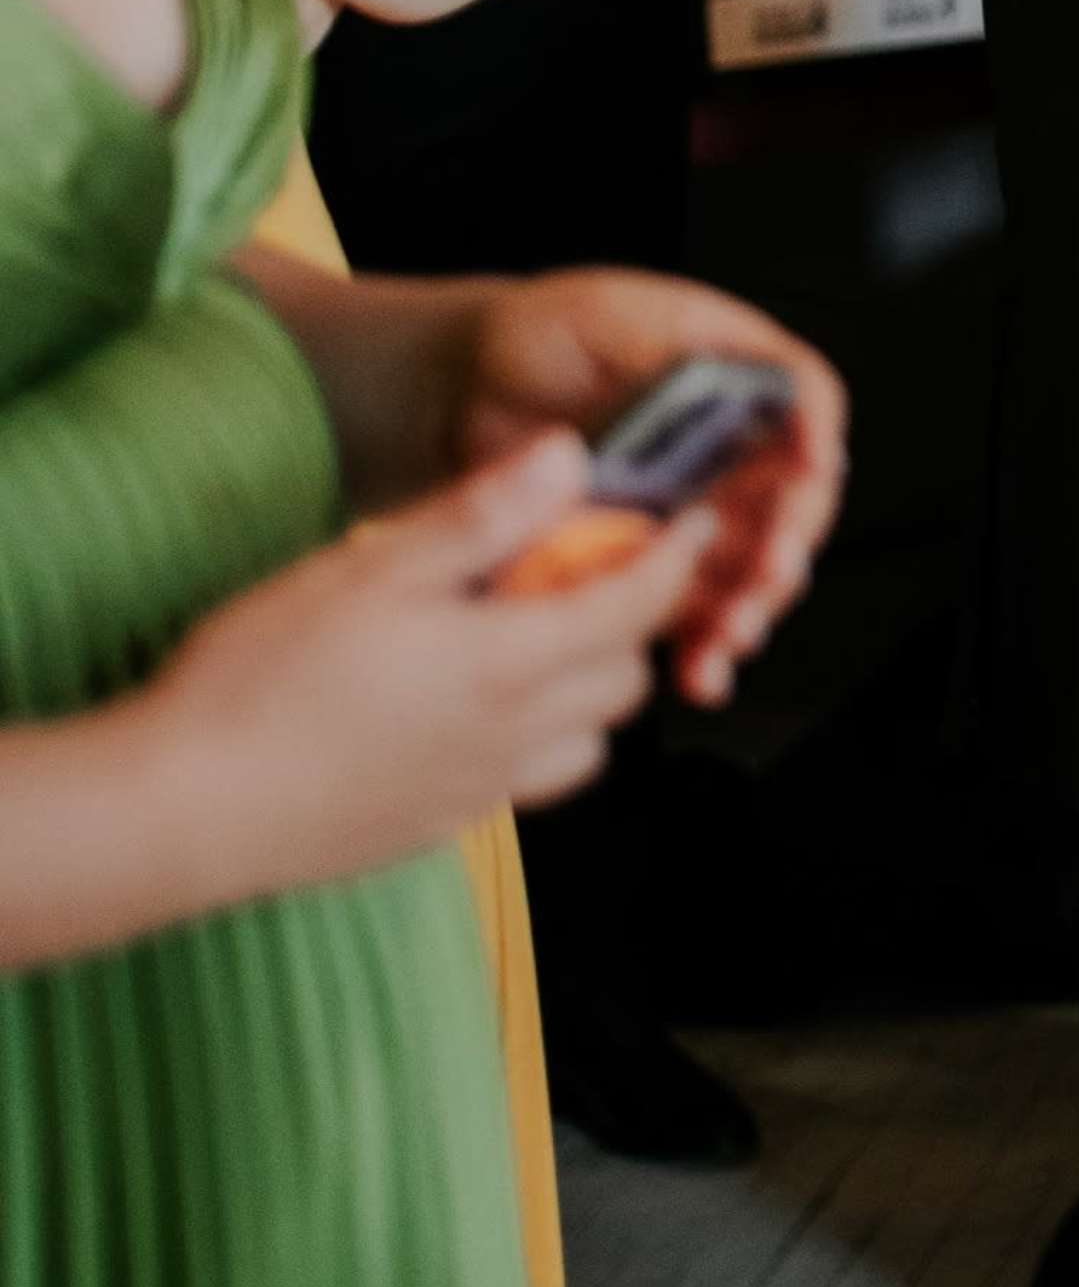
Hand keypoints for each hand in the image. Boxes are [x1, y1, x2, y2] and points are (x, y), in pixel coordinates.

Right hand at [148, 434, 719, 897]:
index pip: (636, 606)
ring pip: (584, 739)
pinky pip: (524, 783)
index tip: (691, 518)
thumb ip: (481, 516)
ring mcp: (475, 794)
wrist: (178, 811)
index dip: (676, 557)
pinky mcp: (431, 828)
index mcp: (508, 664)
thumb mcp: (371, 567)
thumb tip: (568, 457)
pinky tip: (470, 703)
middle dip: (630, 618)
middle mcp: (511, 739)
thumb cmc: (261, 679)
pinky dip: (532, 737)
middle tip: (590, 565)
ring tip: (528, 633)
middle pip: (624, 678)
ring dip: (584, 684)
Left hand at [449, 270, 845, 706]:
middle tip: (767, 575)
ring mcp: (695, 509)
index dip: (817, 435)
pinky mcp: (653, 564)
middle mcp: (730, 445)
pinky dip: (704, 647)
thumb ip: (660, 342)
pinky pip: (695, 611)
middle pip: (794, 499)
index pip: (806, 400)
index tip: (810, 470)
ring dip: (751, 608)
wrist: (460, 395)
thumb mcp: (597, 315)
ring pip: (752, 568)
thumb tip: (724, 373)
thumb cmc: (532, 335)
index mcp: (732, 371)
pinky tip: (699, 671)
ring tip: (727, 637)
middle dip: (786, 545)